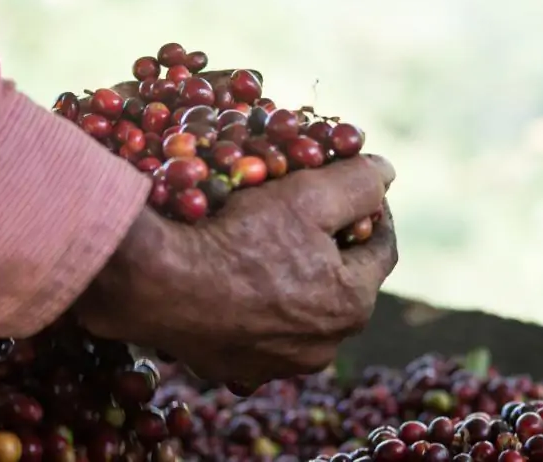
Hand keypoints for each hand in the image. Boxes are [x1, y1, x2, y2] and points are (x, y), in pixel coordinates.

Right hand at [73, 152, 396, 385]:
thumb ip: (358, 182)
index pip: (381, 248)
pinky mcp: (240, 369)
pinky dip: (263, 303)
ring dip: (298, 277)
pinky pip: (264, 329)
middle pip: (342, 281)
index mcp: (351, 305)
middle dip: (335, 245)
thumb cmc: (238, 238)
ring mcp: (280, 363)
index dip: (374, 212)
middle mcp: (323, 346)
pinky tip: (241, 278)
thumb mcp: (308, 194)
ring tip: (273, 243)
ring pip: (303, 309)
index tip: (359, 190)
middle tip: (312, 213)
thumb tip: (386, 173)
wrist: (156, 286)